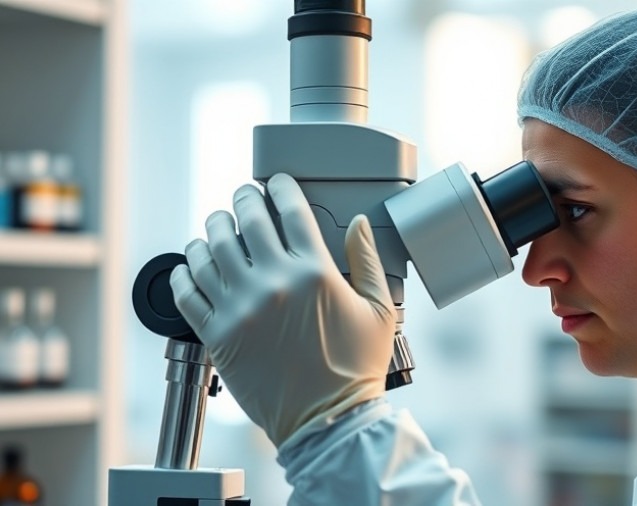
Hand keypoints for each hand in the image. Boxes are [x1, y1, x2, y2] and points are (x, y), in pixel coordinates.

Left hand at [169, 173, 396, 446]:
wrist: (328, 422)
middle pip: (246, 221)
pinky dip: (184, 271)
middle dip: (243, 199)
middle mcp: (274, 284)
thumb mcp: (380, 310)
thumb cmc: (357, 368)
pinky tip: (190, 264)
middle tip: (242, 197)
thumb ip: (368, 260)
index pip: (291, 211)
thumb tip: (357, 222)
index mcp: (315, 273)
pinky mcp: (218, 335)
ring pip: (210, 249)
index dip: (281, 188)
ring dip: (211, 229)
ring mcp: (241, 309)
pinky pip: (187, 292)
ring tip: (215, 226)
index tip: (276, 183)